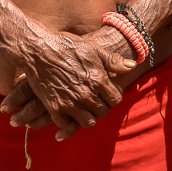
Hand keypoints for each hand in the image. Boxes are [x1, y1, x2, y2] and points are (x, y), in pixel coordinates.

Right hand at [1, 28, 135, 139]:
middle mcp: (87, 94)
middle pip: (103, 112)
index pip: (116, 100)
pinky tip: (67, 111)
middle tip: (95, 99)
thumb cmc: (68, 46)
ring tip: (84, 108)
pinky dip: (68, 121)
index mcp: (98, 79)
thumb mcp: (93, 49)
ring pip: (88, 122)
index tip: (107, 92)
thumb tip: (132, 66)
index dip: (113, 96)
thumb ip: (114, 61)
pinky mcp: (55, 108)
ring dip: (87, 116)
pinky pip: (66, 124)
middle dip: (101, 106)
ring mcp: (70, 103)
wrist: (39, 50)